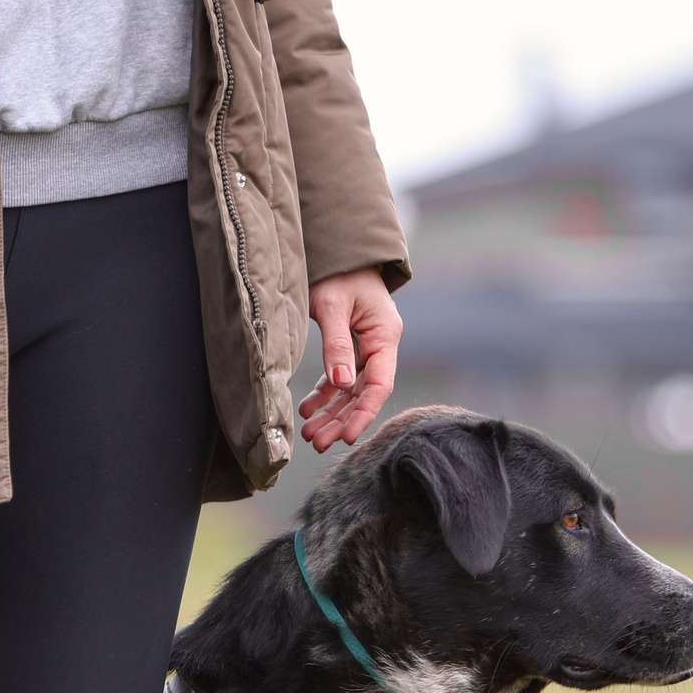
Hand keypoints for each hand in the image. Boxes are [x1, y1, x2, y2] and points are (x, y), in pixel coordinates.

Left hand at [298, 267, 401, 451]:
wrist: (337, 249)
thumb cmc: (338, 272)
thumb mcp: (333, 306)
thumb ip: (337, 345)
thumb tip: (341, 384)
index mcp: (385, 335)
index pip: (380, 384)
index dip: (364, 413)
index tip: (348, 437)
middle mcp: (379, 345)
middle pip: (363, 393)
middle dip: (342, 420)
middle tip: (318, 443)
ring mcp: (365, 347)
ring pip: (350, 390)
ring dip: (331, 413)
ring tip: (310, 434)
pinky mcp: (349, 346)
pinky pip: (338, 378)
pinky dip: (324, 395)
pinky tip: (308, 410)